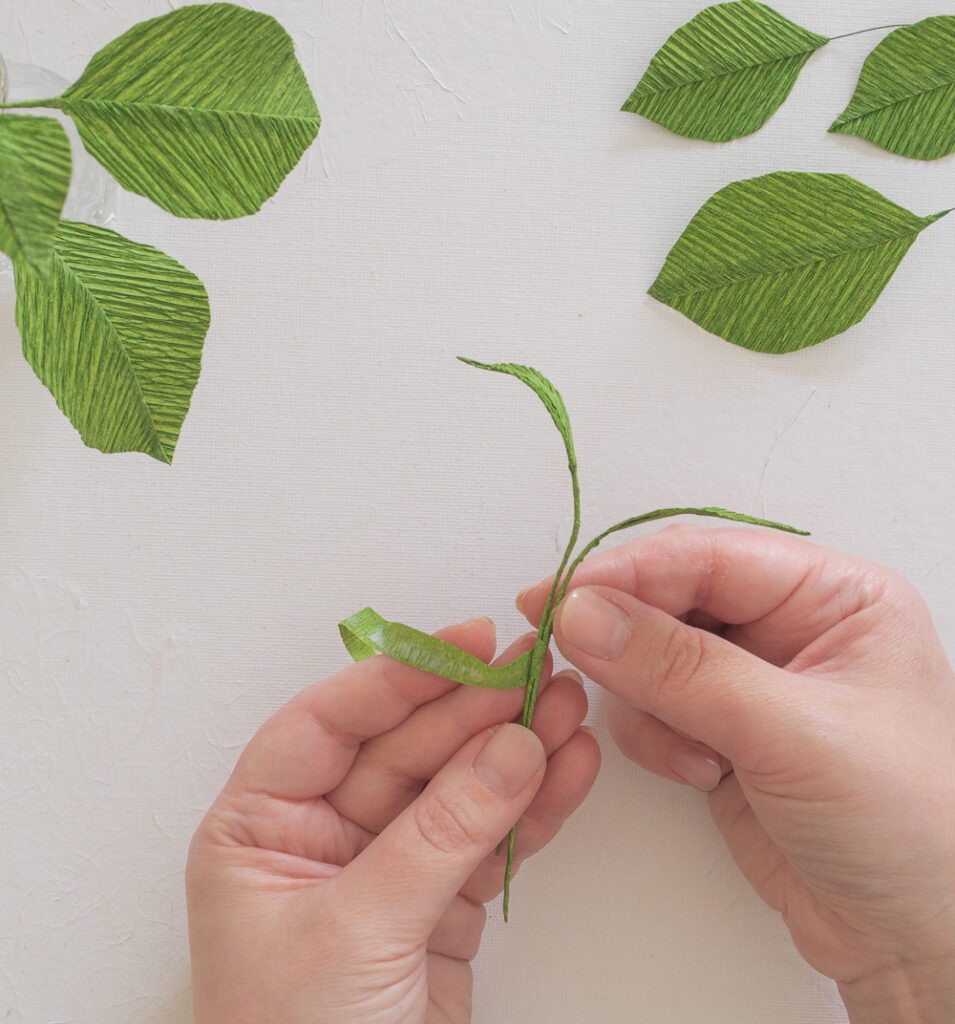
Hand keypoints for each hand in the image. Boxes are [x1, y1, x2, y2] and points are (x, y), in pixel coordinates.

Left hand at [186, 617, 598, 1023]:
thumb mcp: (356, 931)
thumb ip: (437, 835)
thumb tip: (509, 748)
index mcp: (259, 827)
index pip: (330, 723)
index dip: (400, 676)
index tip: (466, 645)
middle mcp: (319, 835)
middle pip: (405, 746)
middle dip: (474, 709)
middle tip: (537, 670)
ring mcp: (385, 865)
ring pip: (456, 786)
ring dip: (515, 747)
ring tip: (568, 705)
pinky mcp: (439, 904)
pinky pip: (490, 838)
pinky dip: (534, 806)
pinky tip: (570, 765)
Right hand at [519, 527, 954, 1022]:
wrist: (915, 938)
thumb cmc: (905, 826)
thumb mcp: (792, 733)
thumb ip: (679, 669)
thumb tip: (583, 613)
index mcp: (833, 597)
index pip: (711, 557)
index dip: (631, 570)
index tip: (563, 594)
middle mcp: (790, 628)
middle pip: (672, 597)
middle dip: (628, 633)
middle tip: (570, 647)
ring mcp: (751, 683)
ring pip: (650, 653)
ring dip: (646, 698)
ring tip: (689, 748)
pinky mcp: (722, 732)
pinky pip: (651, 708)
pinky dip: (654, 737)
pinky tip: (700, 772)